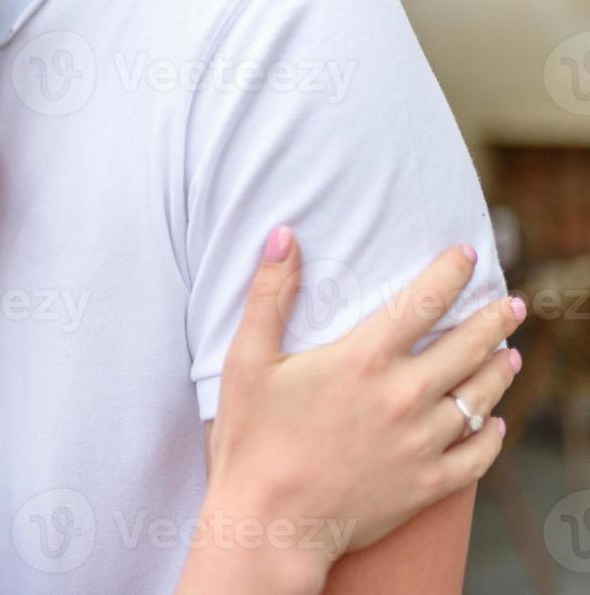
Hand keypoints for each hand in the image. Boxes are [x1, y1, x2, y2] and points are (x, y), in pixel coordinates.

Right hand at [205, 228, 521, 570]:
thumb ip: (270, 294)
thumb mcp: (246, 359)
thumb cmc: (252, 439)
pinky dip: (492, 436)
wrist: (271, 522)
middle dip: (495, 320)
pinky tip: (494, 425)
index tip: (467, 255)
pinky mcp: (429, 484)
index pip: (424, 301)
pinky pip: (478, 455)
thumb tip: (284, 235)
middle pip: (469, 346)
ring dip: (499, 371)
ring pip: (482, 398)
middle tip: (510, 305)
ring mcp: (423, 443)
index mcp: (365, 360)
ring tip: (509, 355)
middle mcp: (406, 396)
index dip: (450, 272)